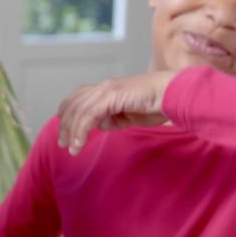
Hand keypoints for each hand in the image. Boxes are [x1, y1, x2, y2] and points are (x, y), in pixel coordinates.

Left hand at [57, 71, 177, 154]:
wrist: (173, 94)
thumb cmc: (157, 105)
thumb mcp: (129, 116)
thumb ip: (113, 119)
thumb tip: (98, 124)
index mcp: (107, 89)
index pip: (79, 98)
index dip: (68, 113)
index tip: (65, 131)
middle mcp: (104, 87)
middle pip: (74, 104)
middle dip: (65, 125)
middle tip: (62, 144)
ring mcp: (106, 89)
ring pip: (78, 111)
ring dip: (71, 131)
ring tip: (71, 149)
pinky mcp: (111, 95)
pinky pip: (88, 115)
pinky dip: (80, 131)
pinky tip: (79, 144)